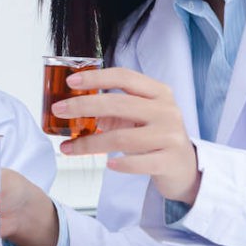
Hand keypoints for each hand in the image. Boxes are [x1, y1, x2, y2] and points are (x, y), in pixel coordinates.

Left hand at [52, 66, 200, 203]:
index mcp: (159, 92)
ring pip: (122, 137)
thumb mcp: (138, 117)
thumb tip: (75, 107)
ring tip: (69, 148)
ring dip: (90, 143)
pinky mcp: (169, 161)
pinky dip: (120, 163)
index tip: (71, 82)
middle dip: (83, 106)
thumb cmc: (156, 137)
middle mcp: (166, 111)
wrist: (186, 168)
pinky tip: (107, 163)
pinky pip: (138, 162)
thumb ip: (113, 110)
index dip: (96, 77)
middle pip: (118, 104)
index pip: (124, 77)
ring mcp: (170, 136)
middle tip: (58, 110)